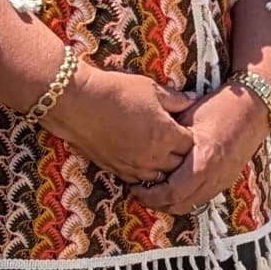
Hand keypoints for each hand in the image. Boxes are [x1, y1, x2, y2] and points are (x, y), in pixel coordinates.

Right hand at [43, 63, 193, 183]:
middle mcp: (152, 156)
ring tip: (159, 152)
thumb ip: (176, 99)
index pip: (190, 146)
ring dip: (162, 167)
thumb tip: (193, 99)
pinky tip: (139, 160)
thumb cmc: (116, 91)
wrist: (77, 103)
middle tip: (175, 141)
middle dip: (180, 154)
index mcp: (166, 136)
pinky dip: (142, 173)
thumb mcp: (151, 89)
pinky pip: (137, 180)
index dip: (190, 137)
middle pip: (178, 165)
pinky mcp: (115, 170)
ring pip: (158, 177)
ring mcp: (133, 166)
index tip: (185, 128)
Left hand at [136, 78, 270, 214]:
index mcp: (203, 161)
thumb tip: (145, 150)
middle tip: (142, 194)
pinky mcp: (228, 179)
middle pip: (180, 205)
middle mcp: (215, 176)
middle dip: (158, 203)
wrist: (254, 107)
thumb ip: (170, 139)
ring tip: (157, 191)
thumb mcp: (189, 118)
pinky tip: (177, 185)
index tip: (136, 187)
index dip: (150, 195)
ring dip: (173, 202)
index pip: (172, 193)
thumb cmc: (220, 107)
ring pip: (192, 204)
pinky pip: (203, 196)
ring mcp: (223, 179)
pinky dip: (187, 196)